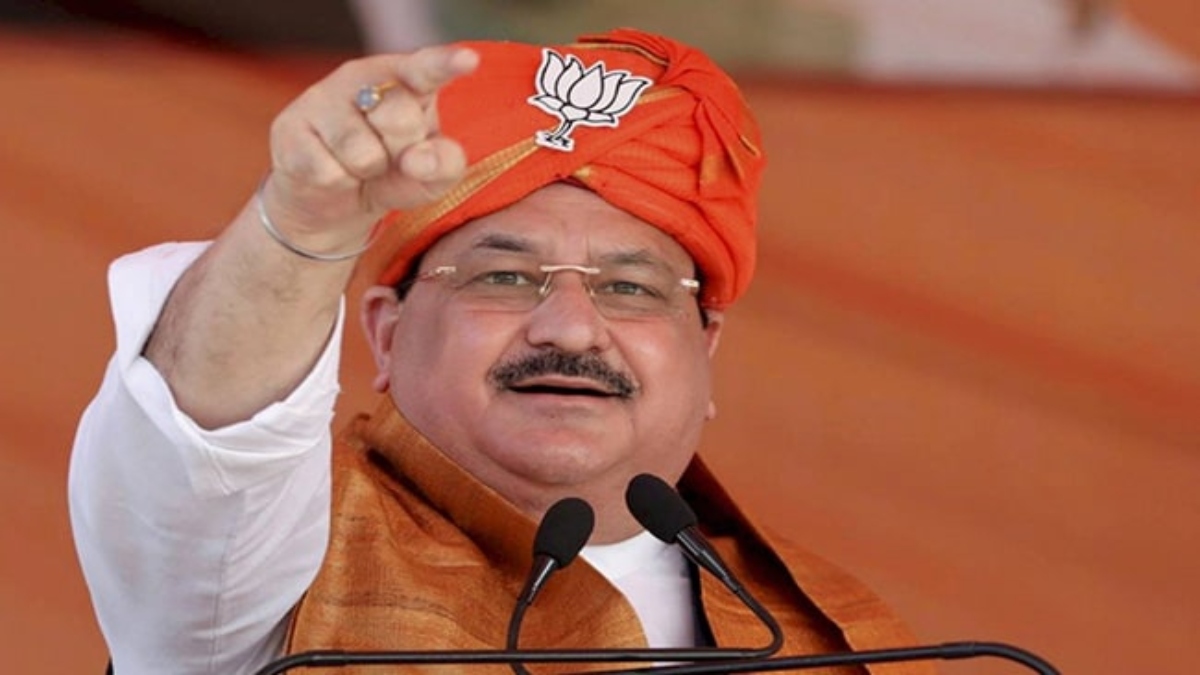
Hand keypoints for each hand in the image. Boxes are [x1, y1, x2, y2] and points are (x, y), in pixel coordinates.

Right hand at [262, 46, 478, 252]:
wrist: (333, 202)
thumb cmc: (391, 176)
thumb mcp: (430, 177)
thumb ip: (444, 165)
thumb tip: (418, 160)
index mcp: (405, 80)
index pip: (426, 68)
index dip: (444, 64)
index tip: (468, 60)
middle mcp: (362, 78)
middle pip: (399, 118)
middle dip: (400, 152)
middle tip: (388, 156)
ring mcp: (322, 98)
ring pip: (362, 152)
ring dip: (367, 173)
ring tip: (358, 166)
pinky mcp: (289, 128)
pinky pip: (329, 172)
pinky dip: (338, 184)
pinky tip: (331, 172)